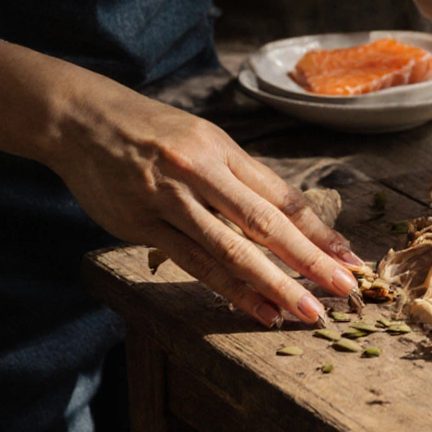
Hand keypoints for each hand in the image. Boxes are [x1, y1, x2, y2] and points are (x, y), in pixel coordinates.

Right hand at [0, 42, 361, 326]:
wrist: (82, 120)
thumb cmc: (154, 132)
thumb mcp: (205, 141)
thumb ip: (244, 180)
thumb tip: (293, 221)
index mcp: (224, 150)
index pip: (282, 197)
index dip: (319, 230)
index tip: (349, 257)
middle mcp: (202, 172)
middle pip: (266, 224)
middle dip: (309, 260)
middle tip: (343, 288)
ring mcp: (170, 200)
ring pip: (231, 250)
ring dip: (274, 284)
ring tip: (306, 311)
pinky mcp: (142, 225)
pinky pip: (194, 264)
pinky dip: (230, 290)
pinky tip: (257, 310)